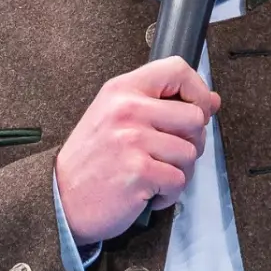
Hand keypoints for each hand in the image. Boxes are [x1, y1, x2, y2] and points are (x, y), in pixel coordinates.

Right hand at [54, 58, 220, 245]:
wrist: (58, 201)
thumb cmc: (92, 161)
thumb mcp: (117, 118)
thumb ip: (162, 105)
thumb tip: (212, 100)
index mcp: (122, 90)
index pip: (177, 70)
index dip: (198, 91)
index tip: (198, 109)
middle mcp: (127, 110)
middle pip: (196, 117)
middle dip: (191, 141)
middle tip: (167, 155)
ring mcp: (132, 140)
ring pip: (191, 152)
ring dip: (178, 172)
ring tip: (151, 175)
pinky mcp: (139, 171)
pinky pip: (179, 180)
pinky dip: (168, 194)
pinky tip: (146, 192)